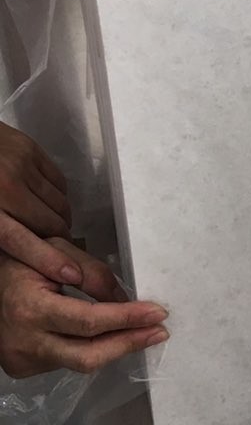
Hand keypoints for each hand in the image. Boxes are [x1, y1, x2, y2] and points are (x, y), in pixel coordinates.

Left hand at [0, 121, 82, 286]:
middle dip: (58, 238)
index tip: (70, 274)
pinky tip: (47, 197)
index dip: (48, 260)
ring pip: (60, 204)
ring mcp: (21, 167)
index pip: (23, 242)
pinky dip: (59, 194)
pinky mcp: (31, 150)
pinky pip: (60, 181)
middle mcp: (5, 189)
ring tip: (51, 220)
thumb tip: (16, 251)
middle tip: (57, 243)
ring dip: (61, 217)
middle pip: (50, 224)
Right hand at [0, 239, 168, 378]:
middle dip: (129, 343)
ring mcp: (22, 360)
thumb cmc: (22, 261)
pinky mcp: (23, 368)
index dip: (126, 319)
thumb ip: (93, 273)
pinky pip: (67, 361)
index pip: (88, 321)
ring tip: (142, 333)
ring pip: (81, 363)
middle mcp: (25, 342)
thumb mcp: (57, 250)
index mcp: (30, 308)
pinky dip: (91, 348)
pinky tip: (106, 335)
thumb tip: (126, 301)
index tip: (157, 313)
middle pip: (89, 355)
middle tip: (159, 331)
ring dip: (114, 347)